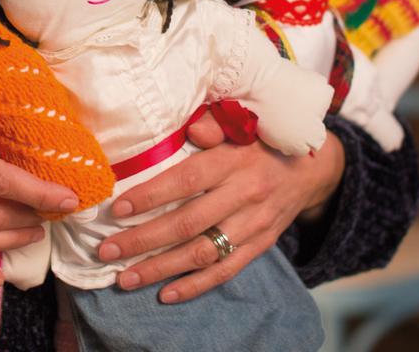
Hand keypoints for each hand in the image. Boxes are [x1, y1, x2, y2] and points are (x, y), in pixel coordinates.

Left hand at [94, 115, 343, 302]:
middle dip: (143, 240)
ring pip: (203, 253)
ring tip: (125, 278)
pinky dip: (195, 285)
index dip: (151, 196)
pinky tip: (166, 294)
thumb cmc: (261, 140)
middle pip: (188, 223)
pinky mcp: (260, 245)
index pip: (188, 181)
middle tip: (107, 250)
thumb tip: (191, 128)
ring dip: (161, 269)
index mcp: (235, 160)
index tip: (117, 209)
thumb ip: (214, 124)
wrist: (311, 167)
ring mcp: (254, 224)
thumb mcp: (242, 123)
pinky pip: (226, 270)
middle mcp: (245, 195)